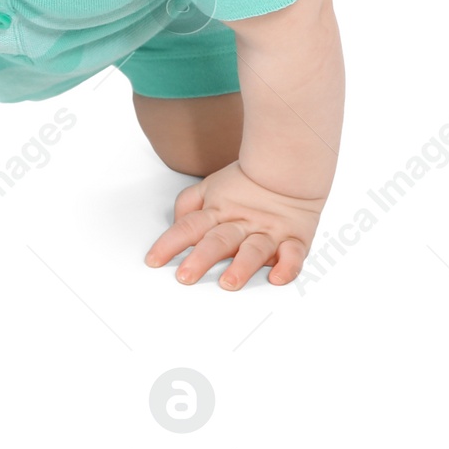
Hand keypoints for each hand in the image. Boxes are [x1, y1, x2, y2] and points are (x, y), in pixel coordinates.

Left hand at [144, 161, 324, 288]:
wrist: (288, 166)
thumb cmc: (247, 182)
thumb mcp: (210, 187)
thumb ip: (189, 204)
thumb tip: (176, 224)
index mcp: (218, 212)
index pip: (189, 228)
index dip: (170, 243)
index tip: (153, 261)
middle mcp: (241, 224)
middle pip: (218, 241)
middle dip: (201, 259)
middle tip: (186, 276)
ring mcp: (268, 232)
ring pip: (254, 250)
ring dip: (241, 267)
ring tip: (229, 283)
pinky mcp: (294, 239)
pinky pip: (292, 254)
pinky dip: (287, 266)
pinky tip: (277, 278)